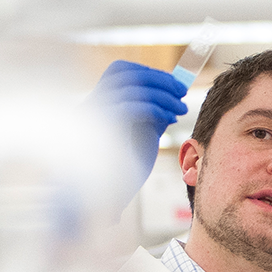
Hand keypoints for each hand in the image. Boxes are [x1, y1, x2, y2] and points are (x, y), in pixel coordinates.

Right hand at [87, 60, 188, 189]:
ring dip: (162, 95)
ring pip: (130, 87)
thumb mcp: (140, 132)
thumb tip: (173, 91)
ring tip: (181, 109)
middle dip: (159, 79)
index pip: (118, 70)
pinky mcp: (100, 129)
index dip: (148, 72)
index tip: (173, 85)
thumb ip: (151, 110)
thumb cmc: (123, 168)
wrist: (102, 200)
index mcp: (96, 103)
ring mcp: (92, 116)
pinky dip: (155, 109)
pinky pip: (130, 107)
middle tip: (182, 93)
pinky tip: (169, 119)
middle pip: (124, 73)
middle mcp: (90, 105)